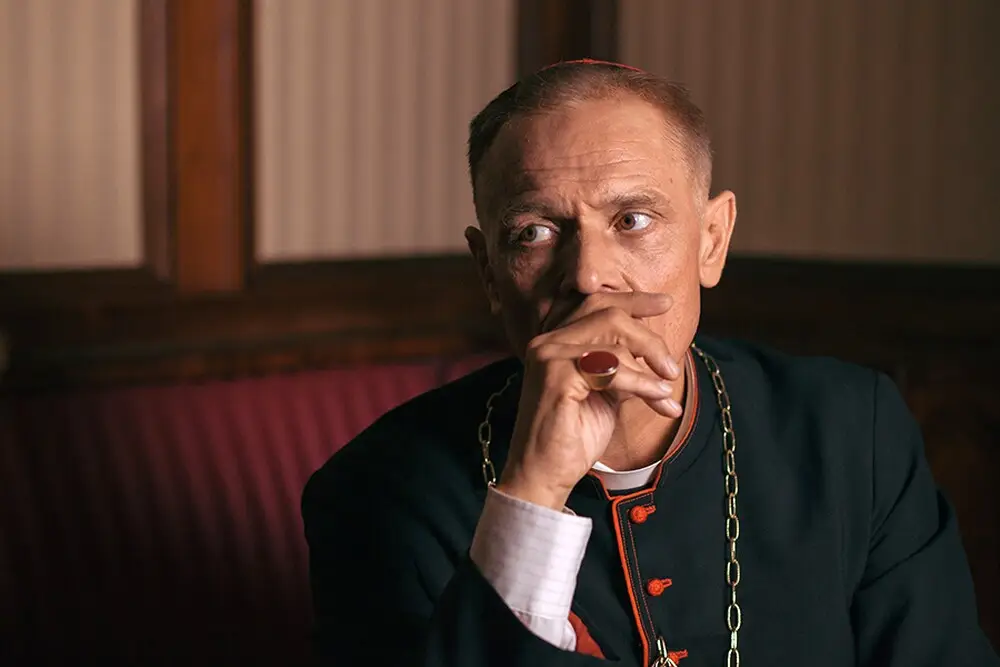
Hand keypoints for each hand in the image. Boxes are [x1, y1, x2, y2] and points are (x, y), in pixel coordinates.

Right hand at [497, 292, 681, 509]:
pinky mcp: (557, 377)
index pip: (596, 304)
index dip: (633, 300)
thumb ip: (620, 364)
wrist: (545, 475)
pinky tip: (658, 400)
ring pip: (616, 341)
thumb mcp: (605, 391)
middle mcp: (547, 342)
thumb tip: (656, 350)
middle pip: (610, 315)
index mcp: (555, 341)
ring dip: (650, 367)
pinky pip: (613, 370)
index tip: (666, 303)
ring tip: (665, 391)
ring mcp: (549, 357)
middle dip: (650, 339)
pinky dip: (643, 384)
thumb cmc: (574, 436)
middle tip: (671, 367)